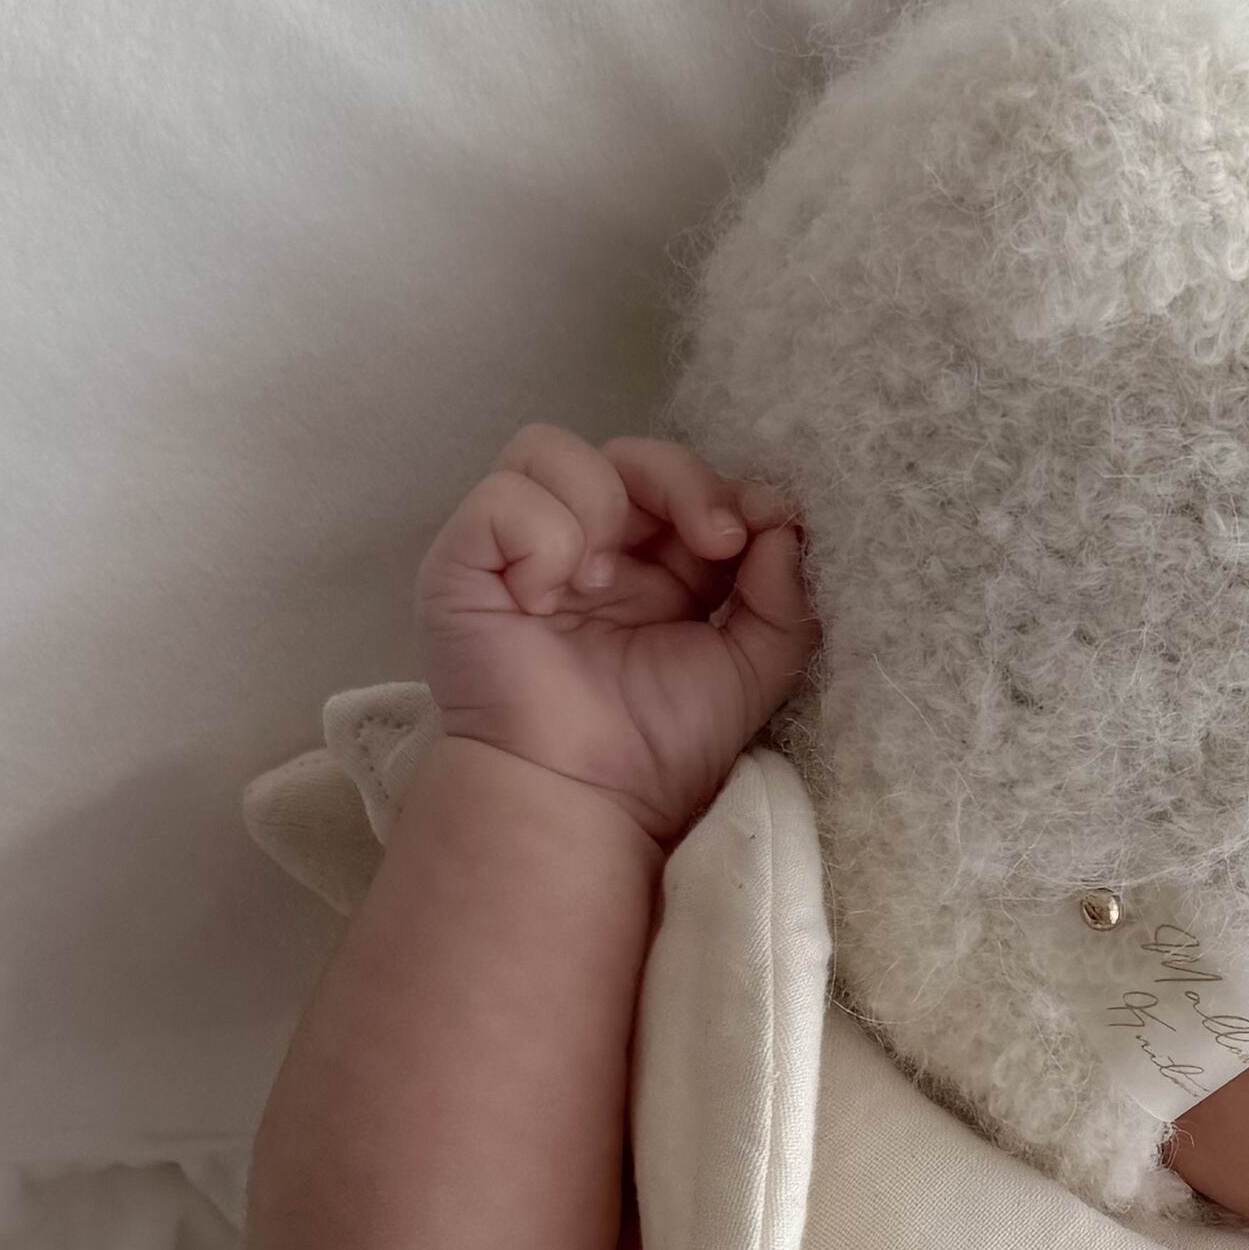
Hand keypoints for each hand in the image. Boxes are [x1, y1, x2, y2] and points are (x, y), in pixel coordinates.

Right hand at [415, 423, 819, 850]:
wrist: (584, 800)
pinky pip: (501, 498)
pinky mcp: (464, 563)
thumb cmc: (657, 749)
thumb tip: (784, 521)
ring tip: (605, 585)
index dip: (722, 490)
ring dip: (599, 502)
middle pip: (625, 452)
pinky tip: (546, 600)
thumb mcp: (753, 669)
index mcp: (651, 565)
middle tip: (714, 543)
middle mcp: (586, 547)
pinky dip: (538, 537)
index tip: (760, 530)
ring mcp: (521, 550)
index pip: (681, 482)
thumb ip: (784, 598)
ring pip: (549, 448)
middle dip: (681, 482)